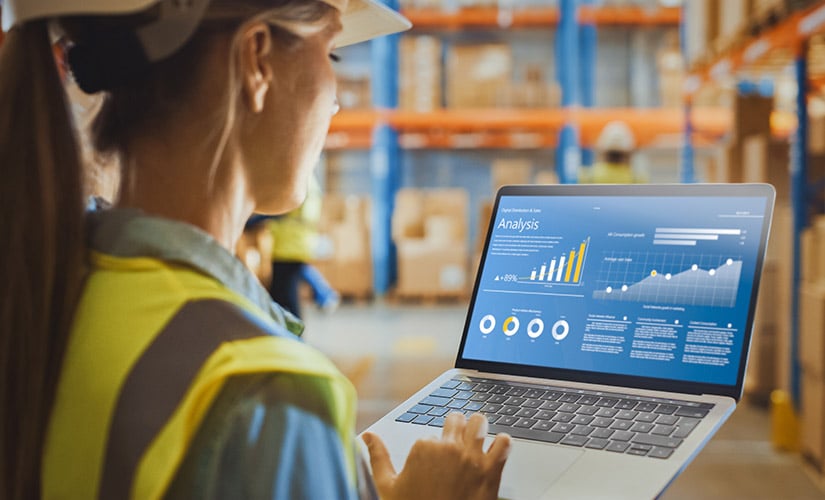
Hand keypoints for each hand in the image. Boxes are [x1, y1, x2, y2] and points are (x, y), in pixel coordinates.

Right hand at [362, 412, 511, 499]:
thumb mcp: (388, 486)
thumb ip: (378, 456)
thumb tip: (367, 436)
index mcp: (424, 447)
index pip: (431, 432)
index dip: (433, 444)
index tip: (434, 458)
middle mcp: (449, 448)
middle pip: (457, 419)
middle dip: (456, 428)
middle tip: (455, 442)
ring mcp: (472, 458)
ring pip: (480, 423)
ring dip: (478, 428)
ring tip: (476, 436)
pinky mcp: (492, 471)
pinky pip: (504, 444)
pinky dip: (502, 443)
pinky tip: (497, 448)